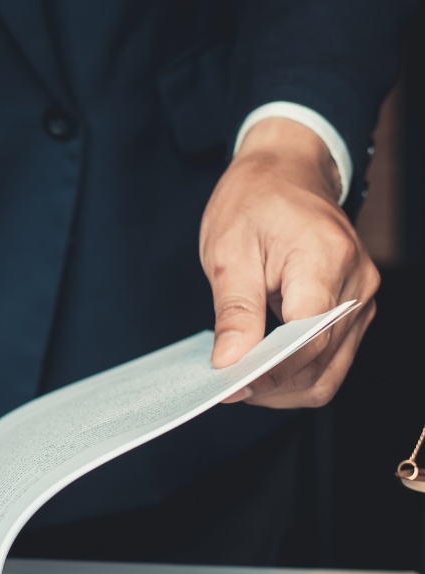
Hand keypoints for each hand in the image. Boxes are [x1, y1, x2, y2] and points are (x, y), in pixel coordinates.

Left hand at [200, 117, 378, 405]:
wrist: (286, 172)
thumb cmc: (255, 202)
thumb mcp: (228, 251)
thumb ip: (234, 311)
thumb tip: (230, 362)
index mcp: (326, 262)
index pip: (307, 341)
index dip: (267, 373)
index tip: (228, 386)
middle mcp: (357, 285)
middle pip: (319, 365)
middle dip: (270, 385)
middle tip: (225, 385)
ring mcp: (361, 301)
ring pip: (327, 374)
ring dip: (282, 388)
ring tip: (240, 378)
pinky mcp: (354, 312)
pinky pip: (329, 362)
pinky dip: (293, 375)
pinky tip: (261, 368)